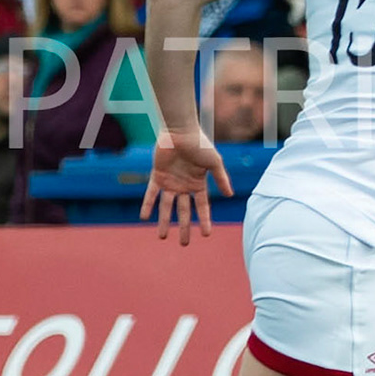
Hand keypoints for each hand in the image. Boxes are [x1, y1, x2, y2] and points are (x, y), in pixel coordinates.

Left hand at [140, 128, 232, 245]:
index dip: (204, 221)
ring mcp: (170, 182)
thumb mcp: (215, 163)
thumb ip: (221, 179)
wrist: (181, 131)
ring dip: (165, 221)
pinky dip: (147, 205)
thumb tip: (230, 195)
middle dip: (184, 228)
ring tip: (163, 237)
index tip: (206, 235)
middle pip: (184, 211)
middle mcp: (185, 186)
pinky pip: (151, 194)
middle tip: (184, 244)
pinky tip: (144, 217)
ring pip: (167, 207)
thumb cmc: (200, 145)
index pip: (202, 207)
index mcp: (199, 184)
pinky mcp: (157, 177)